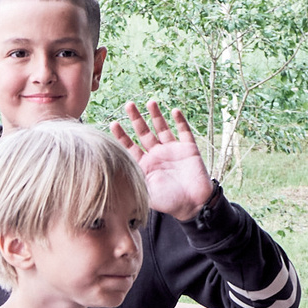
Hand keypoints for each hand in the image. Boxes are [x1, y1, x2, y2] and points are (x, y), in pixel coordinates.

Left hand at [111, 101, 215, 222]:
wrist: (193, 205)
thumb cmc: (168, 201)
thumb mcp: (146, 191)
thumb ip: (133, 179)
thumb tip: (114, 173)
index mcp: (145, 164)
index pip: (130, 146)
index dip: (122, 135)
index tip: (113, 123)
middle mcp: (157, 154)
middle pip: (143, 132)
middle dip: (136, 118)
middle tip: (128, 104)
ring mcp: (172, 150)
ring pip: (162, 128)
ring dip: (156, 115)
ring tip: (150, 102)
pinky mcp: (188, 149)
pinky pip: (184, 132)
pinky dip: (180, 121)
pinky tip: (174, 111)